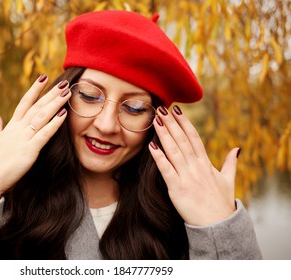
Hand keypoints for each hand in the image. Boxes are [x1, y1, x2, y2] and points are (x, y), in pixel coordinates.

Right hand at [0, 75, 70, 204]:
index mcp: (10, 126)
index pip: (24, 103)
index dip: (35, 90)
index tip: (43, 77)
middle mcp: (17, 129)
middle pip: (36, 106)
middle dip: (50, 93)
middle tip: (63, 83)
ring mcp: (23, 139)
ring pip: (41, 116)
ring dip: (55, 104)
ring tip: (67, 93)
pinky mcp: (28, 151)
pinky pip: (44, 134)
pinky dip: (54, 124)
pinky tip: (64, 115)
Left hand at [149, 105, 237, 225]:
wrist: (218, 225)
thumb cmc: (221, 203)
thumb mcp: (228, 180)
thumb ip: (230, 162)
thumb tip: (237, 149)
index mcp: (206, 164)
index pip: (194, 138)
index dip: (185, 123)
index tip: (177, 110)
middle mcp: (196, 167)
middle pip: (182, 140)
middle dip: (171, 123)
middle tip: (161, 108)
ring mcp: (187, 177)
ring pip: (174, 151)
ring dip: (164, 134)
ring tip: (156, 120)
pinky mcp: (177, 188)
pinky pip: (166, 170)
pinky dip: (159, 157)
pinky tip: (151, 146)